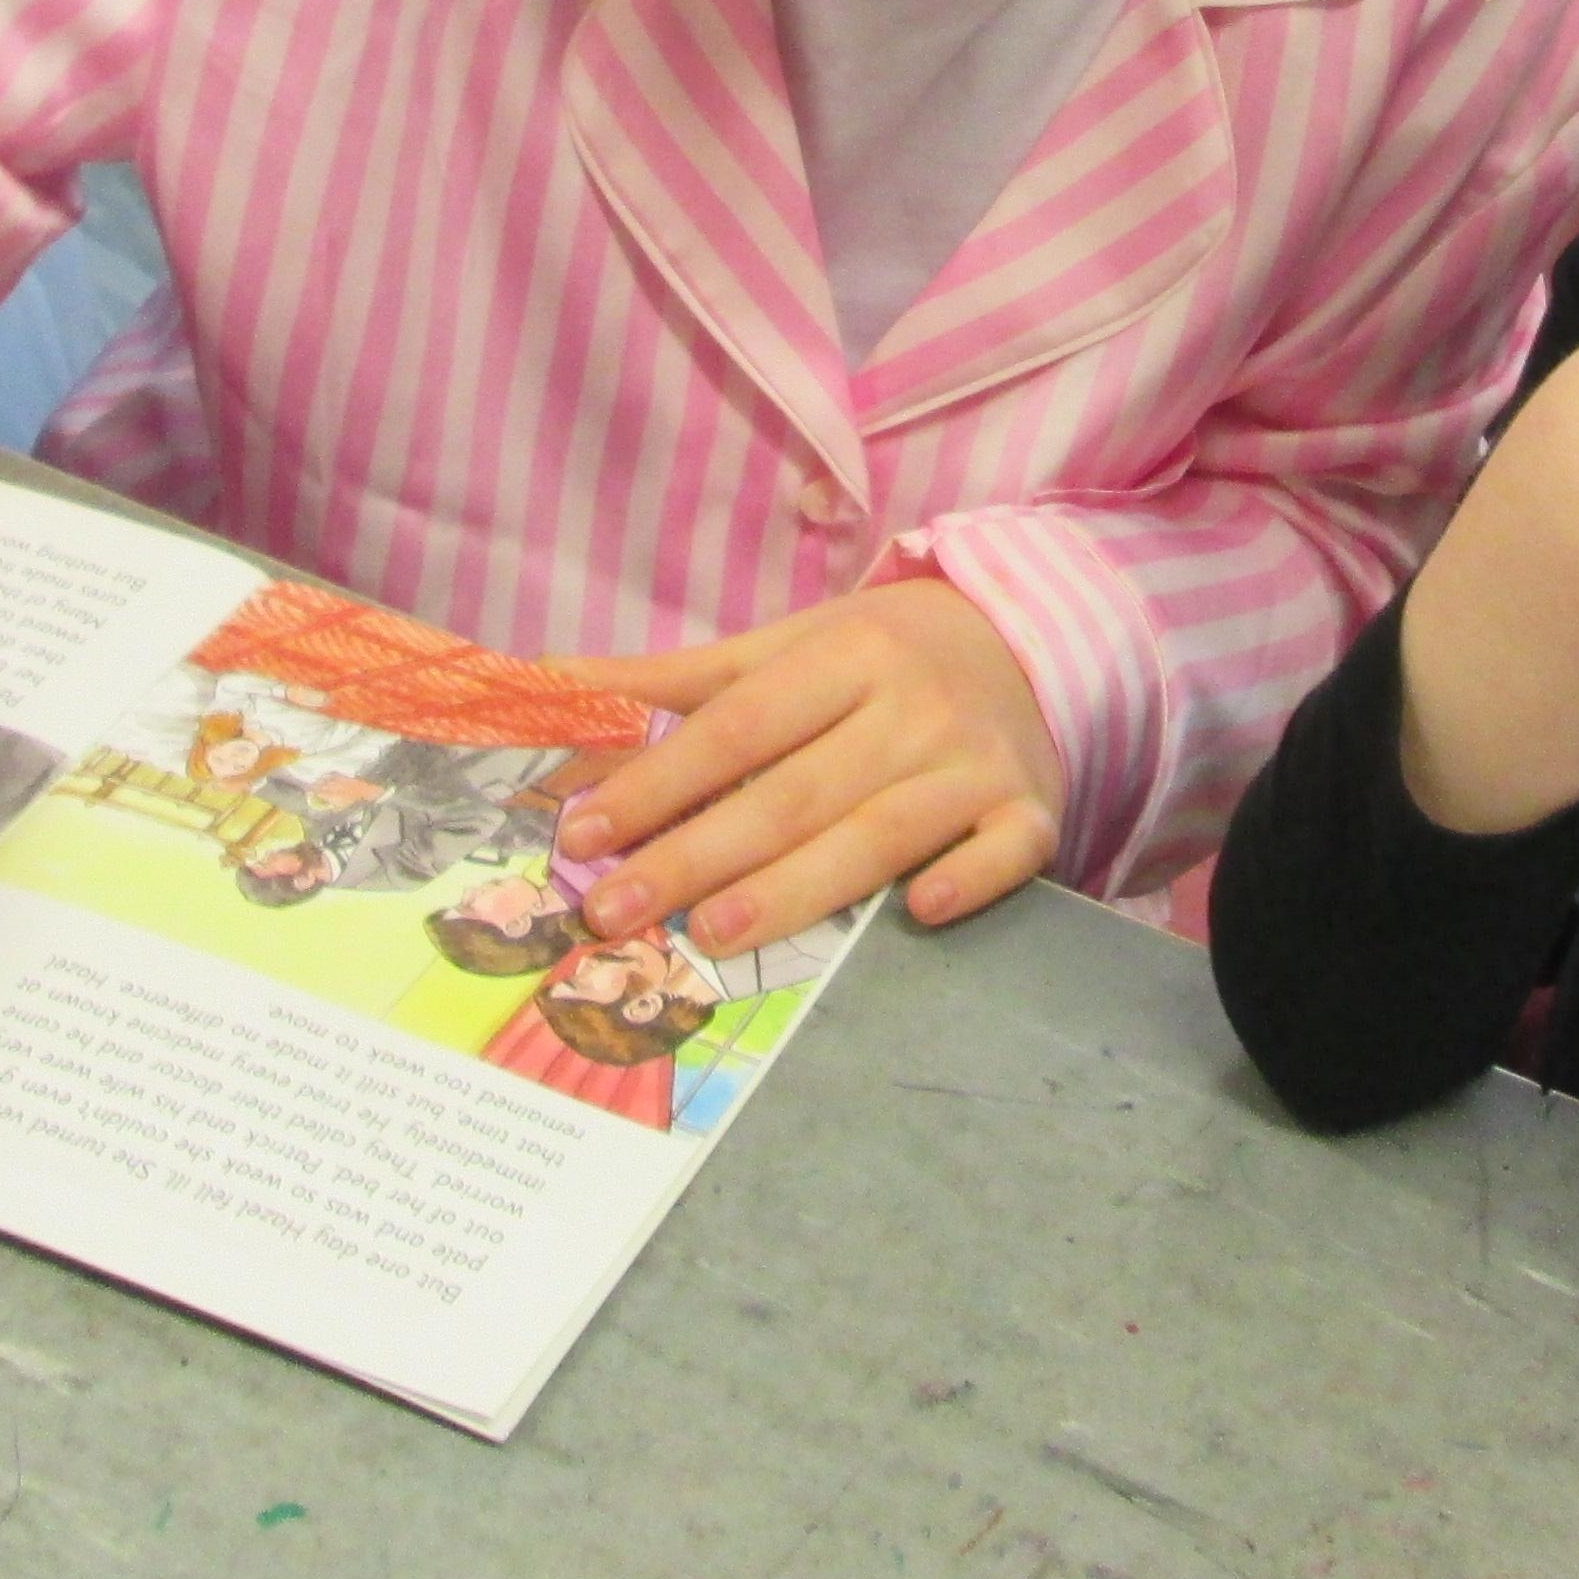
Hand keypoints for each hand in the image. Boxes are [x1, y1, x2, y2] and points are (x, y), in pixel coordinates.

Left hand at [545, 578, 1062, 952]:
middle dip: (698, 855)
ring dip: (797, 888)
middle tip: (616, 910)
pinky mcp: (1030, 810)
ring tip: (710, 936)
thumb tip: (547, 681)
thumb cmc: (881, 656)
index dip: (658, 781)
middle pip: (794, 791)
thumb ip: (676, 681)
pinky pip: (1003, 852)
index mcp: (846, 652)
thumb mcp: (788, 647)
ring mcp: (976, 762)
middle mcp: (913, 705)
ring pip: (880, 833)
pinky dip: (966, 881)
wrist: (1029, 642)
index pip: (738, 725)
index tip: (583, 832)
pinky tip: (916, 914)